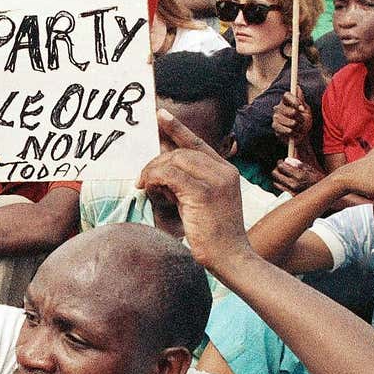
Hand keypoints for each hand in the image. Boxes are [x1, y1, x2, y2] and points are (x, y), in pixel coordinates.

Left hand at [136, 108, 250, 267]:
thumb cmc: (212, 234)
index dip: (177, 128)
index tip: (160, 115)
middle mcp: (224, 171)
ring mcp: (216, 180)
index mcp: (226, 170)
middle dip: (156, 162)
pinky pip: (170, 175)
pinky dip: (156, 179)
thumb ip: (185, 182)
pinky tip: (150, 189)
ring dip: (153, 172)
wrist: (230, 257)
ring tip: (146, 186)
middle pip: (180, 152)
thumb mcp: (199, 201)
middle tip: (143, 178)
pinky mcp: (204, 193)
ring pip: (174, 161)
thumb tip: (160, 165)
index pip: (197, 143)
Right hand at [270, 89, 311, 140]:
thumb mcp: (306, 110)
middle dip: (298, 117)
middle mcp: (279, 108)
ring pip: (288, 121)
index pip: (286, 95)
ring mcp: (276, 117)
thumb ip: (301, 100)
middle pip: (288, 110)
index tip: (301, 107)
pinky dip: (292, 133)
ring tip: (299, 129)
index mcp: (286, 101)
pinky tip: (294, 133)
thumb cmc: (304, 120)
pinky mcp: (275, 127)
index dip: (294, 100)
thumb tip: (297, 87)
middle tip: (303, 121)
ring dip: (297, 127)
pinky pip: (285, 129)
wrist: (302, 135)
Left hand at [272, 157, 321, 193]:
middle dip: (277, 169)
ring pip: (276, 183)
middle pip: (275, 174)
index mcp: (298, 175)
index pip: (281, 167)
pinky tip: (286, 183)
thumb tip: (287, 160)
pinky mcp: (291, 197)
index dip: (279, 162)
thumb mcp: (310, 169)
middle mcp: (293, 184)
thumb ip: (297, 164)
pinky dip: (281, 186)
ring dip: (278, 178)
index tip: (281, 162)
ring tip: (283, 176)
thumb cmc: (318, 180)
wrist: (324, 194)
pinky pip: (280, 190)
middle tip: (281, 168)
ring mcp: (291, 192)